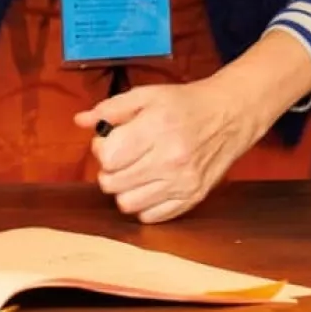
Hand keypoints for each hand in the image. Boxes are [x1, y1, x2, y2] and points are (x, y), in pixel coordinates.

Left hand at [74, 78, 261, 223]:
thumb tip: (81, 121)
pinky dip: (143, 204)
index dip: (100, 149)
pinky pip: (151, 216)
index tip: (108, 140)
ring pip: (128, 204)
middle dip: (108, 170)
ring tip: (132, 172)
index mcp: (156, 129)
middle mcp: (170, 160)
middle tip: (119, 156)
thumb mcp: (146, 95)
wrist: (229, 116)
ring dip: (123, 189)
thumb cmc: (184, 104)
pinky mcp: (193, 199)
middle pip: (113, 184)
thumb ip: (110, 108)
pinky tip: (148, 185)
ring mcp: (183, 183)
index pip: (108, 158)